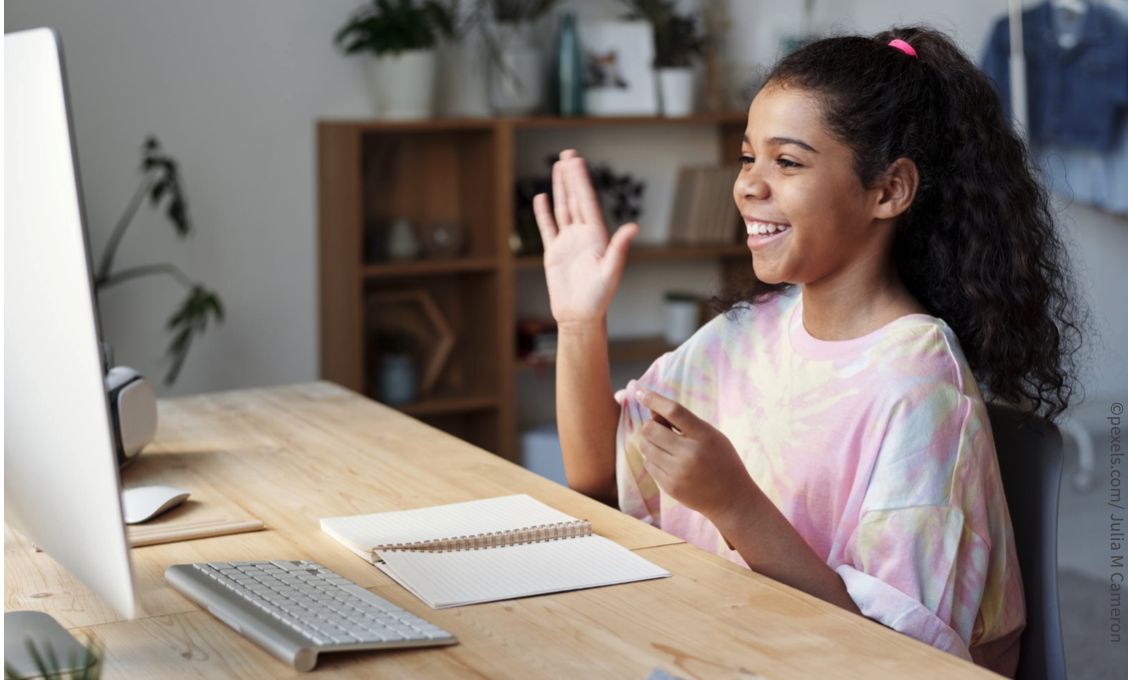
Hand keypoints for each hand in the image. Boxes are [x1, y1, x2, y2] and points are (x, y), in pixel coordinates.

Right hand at [533, 150, 638, 326]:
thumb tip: (634, 227)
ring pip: (563, 209)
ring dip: (560, 188)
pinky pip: (548, 228)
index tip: (576, 161)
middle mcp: (582, 235)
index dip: (581, 181)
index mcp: (596, 236)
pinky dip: (544, 213)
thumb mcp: (611, 272)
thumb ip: (619, 248)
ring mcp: (568, 242)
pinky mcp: (554, 253)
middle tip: (568, 154)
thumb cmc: (599, 298)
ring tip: (558, 167)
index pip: (587, 202)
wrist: (580, 316)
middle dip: (572, 177)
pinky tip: (542, 197)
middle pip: (575, 199)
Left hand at [635, 388, 758, 521]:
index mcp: (704, 435)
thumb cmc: (721, 460)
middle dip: (651, 426)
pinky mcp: (670, 487)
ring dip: (651, 443)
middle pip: (651, 429)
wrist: (731, 498)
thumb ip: (683, 423)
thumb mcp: (710, 435)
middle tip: (662, 430)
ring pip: (645, 447)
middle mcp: (690, 453)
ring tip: (668, 448)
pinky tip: (670, 464)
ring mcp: (679, 472)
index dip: (654, 399)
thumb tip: (652, 409)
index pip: (675, 411)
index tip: (640, 392)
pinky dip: (654, 460)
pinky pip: (648, 464)